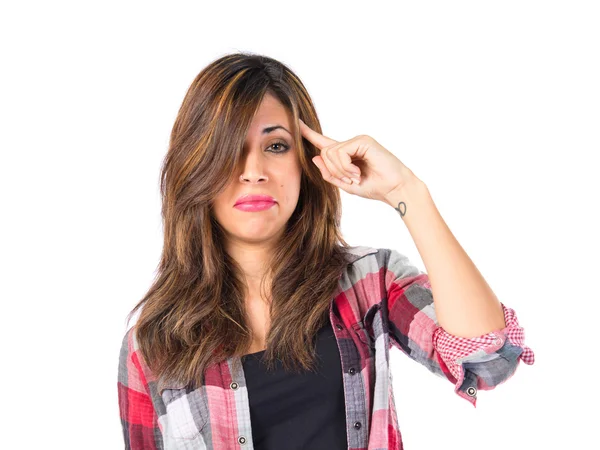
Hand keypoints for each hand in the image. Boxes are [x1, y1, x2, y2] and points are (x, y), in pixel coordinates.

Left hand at [299, 119, 420, 202]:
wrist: (394, 189)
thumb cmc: (374, 187)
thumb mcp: (346, 184)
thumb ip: (329, 173)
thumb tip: (314, 157)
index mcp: (346, 154)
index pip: (324, 142)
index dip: (309, 134)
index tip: (296, 123)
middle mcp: (351, 144)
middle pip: (324, 153)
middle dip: (333, 171)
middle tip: (349, 181)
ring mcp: (357, 140)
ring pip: (330, 153)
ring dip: (340, 170)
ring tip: (356, 177)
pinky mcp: (362, 140)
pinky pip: (340, 152)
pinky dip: (346, 166)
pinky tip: (358, 172)